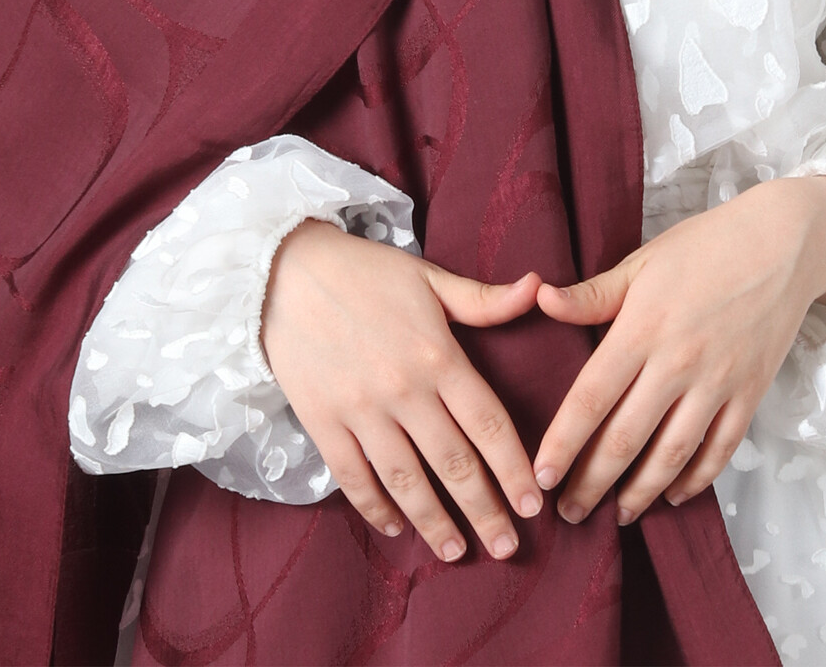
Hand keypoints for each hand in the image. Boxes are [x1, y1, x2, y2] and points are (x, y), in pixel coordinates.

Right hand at [261, 219, 544, 562]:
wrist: (286, 272)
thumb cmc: (366, 272)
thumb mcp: (430, 278)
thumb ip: (484, 299)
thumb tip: (540, 288)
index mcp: (437, 354)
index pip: (488, 423)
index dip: (514, 469)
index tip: (533, 504)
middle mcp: (404, 389)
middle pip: (454, 464)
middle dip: (485, 511)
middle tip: (507, 547)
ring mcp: (361, 410)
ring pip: (407, 481)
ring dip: (435, 522)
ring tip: (456, 552)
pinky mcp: (323, 422)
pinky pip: (354, 478)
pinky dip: (376, 508)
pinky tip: (396, 528)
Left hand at [530, 175, 825, 526]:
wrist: (782, 243)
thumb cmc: (704, 247)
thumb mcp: (642, 261)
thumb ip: (592, 294)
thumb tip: (539, 300)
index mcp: (642, 327)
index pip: (592, 397)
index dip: (564, 441)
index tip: (540, 475)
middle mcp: (678, 362)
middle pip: (626, 438)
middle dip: (593, 483)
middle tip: (568, 514)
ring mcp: (718, 382)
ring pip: (672, 455)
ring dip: (641, 493)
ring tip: (617, 516)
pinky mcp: (750, 393)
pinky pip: (719, 450)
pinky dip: (695, 480)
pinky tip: (671, 494)